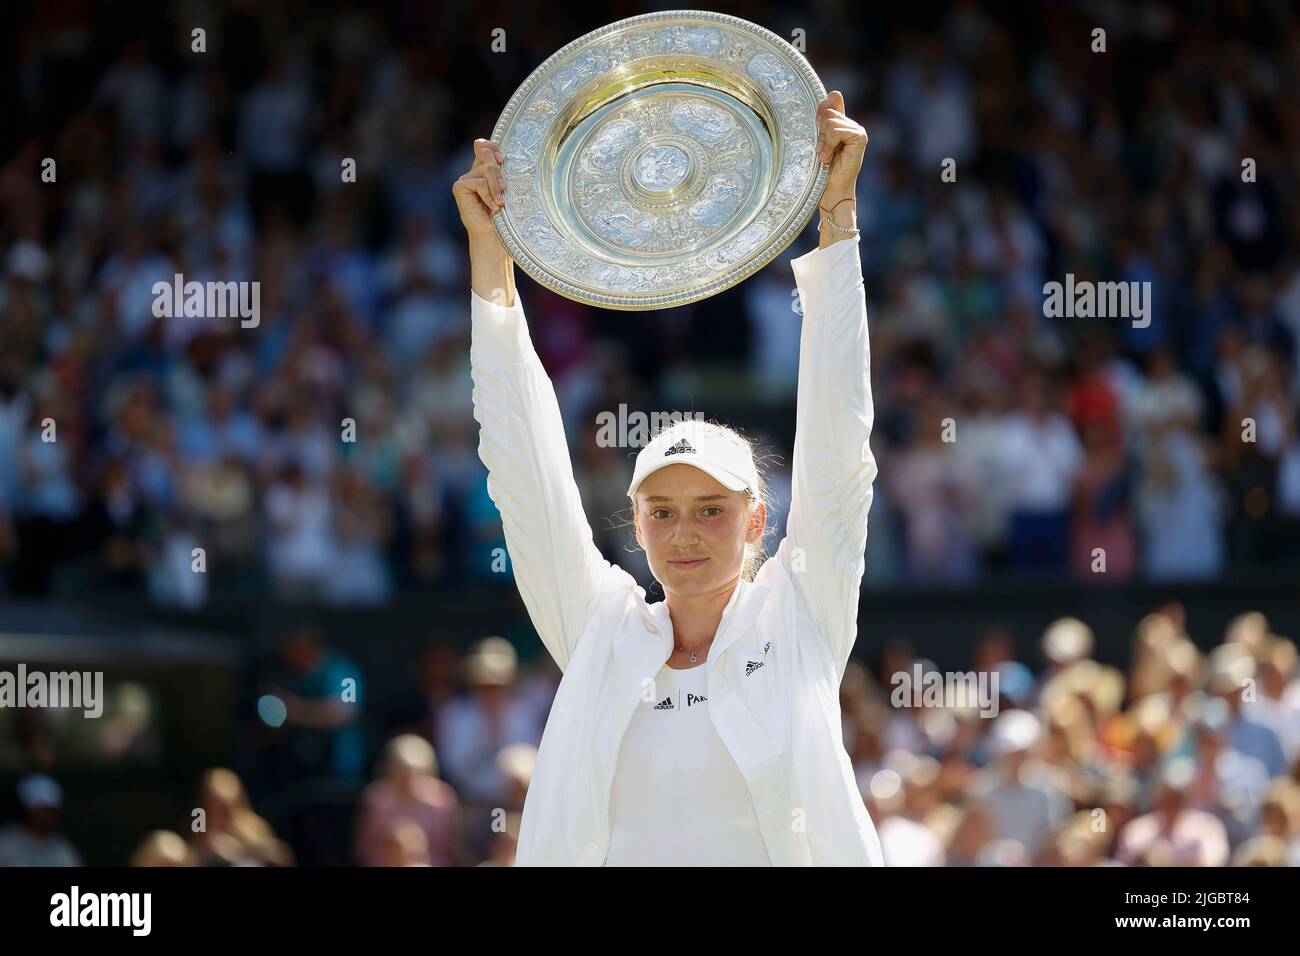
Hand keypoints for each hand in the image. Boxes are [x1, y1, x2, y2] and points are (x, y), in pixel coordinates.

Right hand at [452, 138, 516, 304]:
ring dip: (497, 187)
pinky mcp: (460, 187)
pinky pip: (479, 182)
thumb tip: (499, 153)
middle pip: (485, 152)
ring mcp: (466, 180)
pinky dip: (489, 195)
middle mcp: (474, 173)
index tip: (503, 159)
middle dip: (499, 171)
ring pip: (486, 169)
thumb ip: (502, 171)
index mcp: (486, 172)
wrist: (495, 240)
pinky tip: (493, 208)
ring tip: (501, 204)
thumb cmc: (506, 220)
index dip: (493, 147)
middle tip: (505, 190)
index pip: (485, 146)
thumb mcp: (508, 191)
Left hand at [815, 90, 866, 212]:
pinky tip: (829, 157)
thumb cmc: (823, 170)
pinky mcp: (860, 137)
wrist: (832, 190)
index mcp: (842, 123)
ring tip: (825, 157)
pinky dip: (829, 143)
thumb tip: (835, 92)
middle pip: (828, 113)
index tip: (816, 129)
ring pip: (831, 121)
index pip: (831, 102)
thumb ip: (824, 119)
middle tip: (820, 152)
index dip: (820, 112)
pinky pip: (836, 129)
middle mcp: (851, 124)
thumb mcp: (820, 140)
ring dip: (823, 141)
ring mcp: (857, 130)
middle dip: (819, 133)